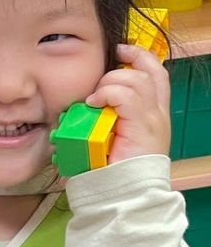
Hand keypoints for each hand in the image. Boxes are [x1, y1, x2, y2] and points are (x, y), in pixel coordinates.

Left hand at [84, 43, 170, 163]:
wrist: (125, 197)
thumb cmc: (113, 172)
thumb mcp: (111, 138)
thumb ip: (109, 118)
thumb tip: (87, 104)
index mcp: (153, 115)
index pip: (156, 74)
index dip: (140, 56)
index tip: (120, 50)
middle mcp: (158, 114)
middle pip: (150, 71)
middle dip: (123, 65)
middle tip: (101, 80)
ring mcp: (153, 120)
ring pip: (137, 79)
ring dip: (111, 82)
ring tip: (95, 100)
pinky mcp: (142, 127)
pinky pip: (127, 95)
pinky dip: (108, 93)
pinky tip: (94, 103)